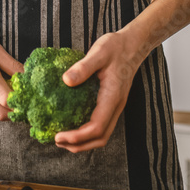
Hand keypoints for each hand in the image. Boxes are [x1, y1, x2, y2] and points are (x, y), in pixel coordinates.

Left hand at [54, 29, 148, 152]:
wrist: (132, 45)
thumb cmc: (116, 47)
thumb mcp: (99, 52)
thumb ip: (83, 67)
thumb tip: (66, 81)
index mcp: (112, 97)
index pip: (97, 127)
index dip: (78, 136)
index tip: (59, 136)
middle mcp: (115, 106)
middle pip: (100, 138)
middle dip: (79, 145)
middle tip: (57, 140)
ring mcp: (114, 106)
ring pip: (102, 134)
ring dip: (83, 142)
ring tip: (63, 139)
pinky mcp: (111, 103)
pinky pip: (100, 125)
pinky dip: (86, 132)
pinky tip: (72, 126)